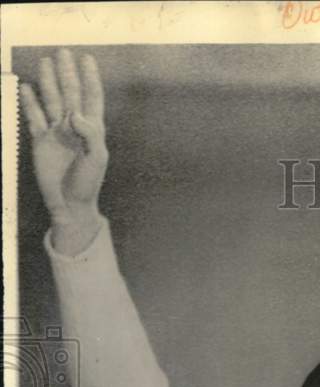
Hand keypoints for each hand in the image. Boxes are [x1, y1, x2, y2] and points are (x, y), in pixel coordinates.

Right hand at [20, 49, 107, 227]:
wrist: (69, 204)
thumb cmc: (88, 183)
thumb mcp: (97, 159)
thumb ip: (90, 133)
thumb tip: (75, 113)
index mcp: (92, 129)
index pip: (91, 97)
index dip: (90, 78)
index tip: (87, 59)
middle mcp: (74, 127)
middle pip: (69, 93)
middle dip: (66, 73)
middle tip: (62, 53)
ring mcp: (56, 132)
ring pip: (51, 100)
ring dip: (48, 82)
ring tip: (44, 63)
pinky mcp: (41, 140)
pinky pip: (34, 116)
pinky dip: (30, 102)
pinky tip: (26, 88)